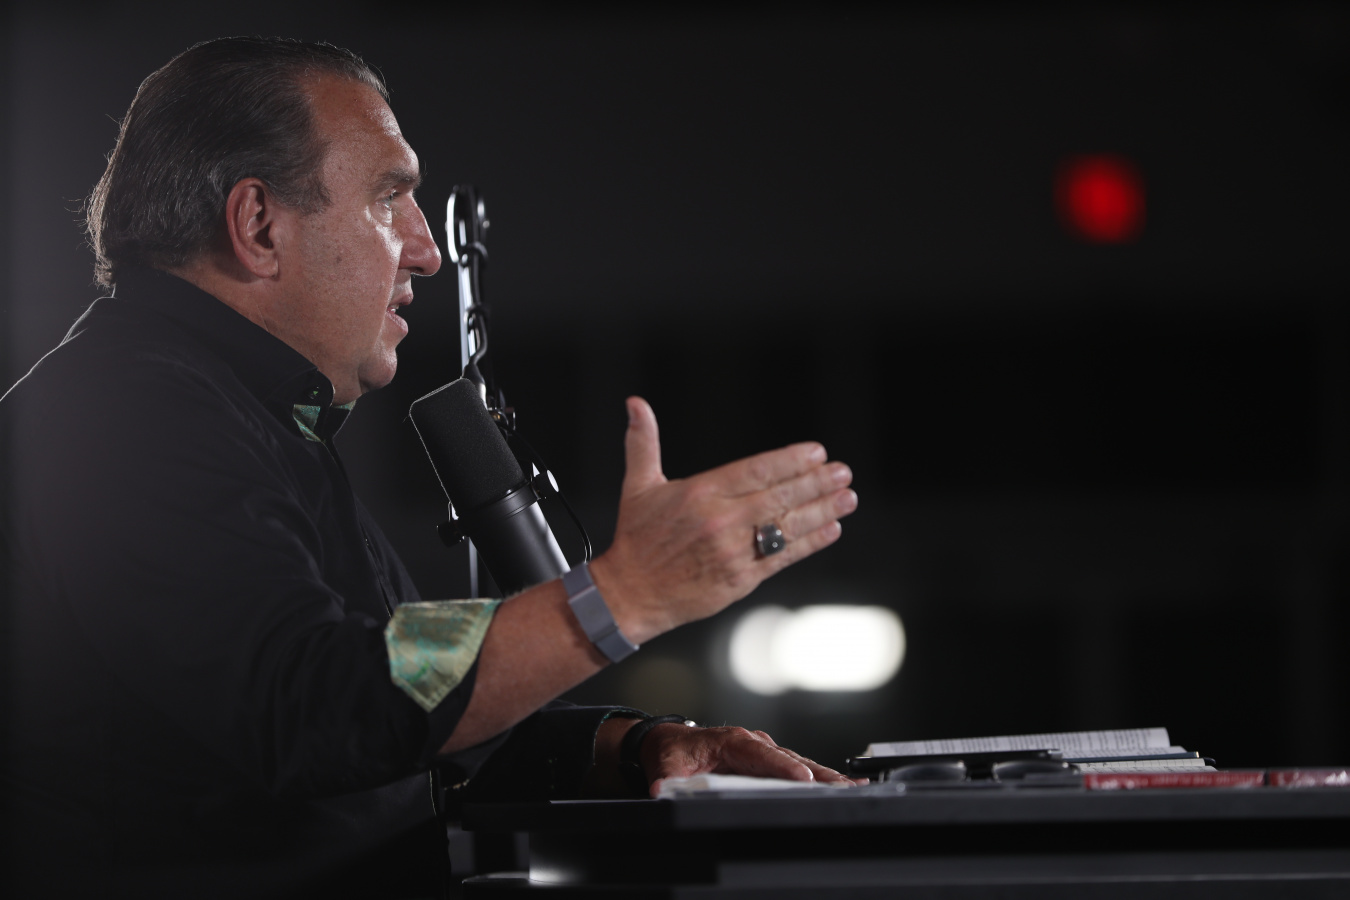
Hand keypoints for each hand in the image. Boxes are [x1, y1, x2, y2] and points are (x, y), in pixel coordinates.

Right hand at [589, 397, 856, 643]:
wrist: (630, 595)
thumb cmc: (636, 539)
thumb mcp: (638, 486)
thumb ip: (643, 443)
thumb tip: (635, 403)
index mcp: (700, 493)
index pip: (755, 471)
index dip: (790, 461)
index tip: (817, 453)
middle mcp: (720, 521)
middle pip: (779, 497)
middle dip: (816, 483)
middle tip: (843, 472)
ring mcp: (733, 552)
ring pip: (786, 527)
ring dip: (822, 511)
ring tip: (847, 498)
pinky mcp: (740, 580)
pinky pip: (782, 558)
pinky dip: (809, 543)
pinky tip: (831, 530)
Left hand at [640, 724, 864, 797]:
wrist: (669, 741)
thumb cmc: (672, 751)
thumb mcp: (666, 765)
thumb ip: (667, 779)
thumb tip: (662, 789)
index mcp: (732, 741)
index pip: (762, 755)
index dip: (783, 768)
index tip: (802, 780)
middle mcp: (753, 742)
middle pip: (790, 759)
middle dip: (818, 774)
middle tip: (845, 788)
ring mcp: (763, 750)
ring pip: (799, 763)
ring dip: (826, 777)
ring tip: (853, 788)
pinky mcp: (768, 760)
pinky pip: (797, 767)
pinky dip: (820, 777)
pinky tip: (841, 786)